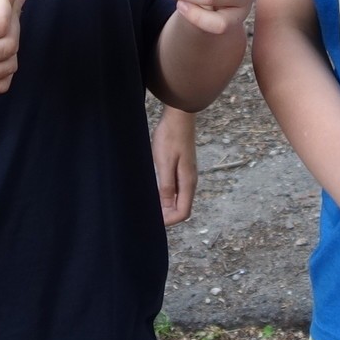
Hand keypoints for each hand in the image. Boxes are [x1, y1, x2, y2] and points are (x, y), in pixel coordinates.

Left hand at [151, 107, 197, 225]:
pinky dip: (167, 195)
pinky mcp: (182, 168)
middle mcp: (190, 181)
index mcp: (188, 182)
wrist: (179, 117)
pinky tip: (155, 192)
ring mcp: (187, 175)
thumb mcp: (164, 163)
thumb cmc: (170, 138)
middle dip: (167, 216)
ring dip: (166, 206)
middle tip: (148, 215)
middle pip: (182, 208)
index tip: (154, 221)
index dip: (169, 221)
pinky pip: (176, 189)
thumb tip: (166, 209)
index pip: (183, 212)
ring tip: (149, 205)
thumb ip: (166, 187)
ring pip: (179, 199)